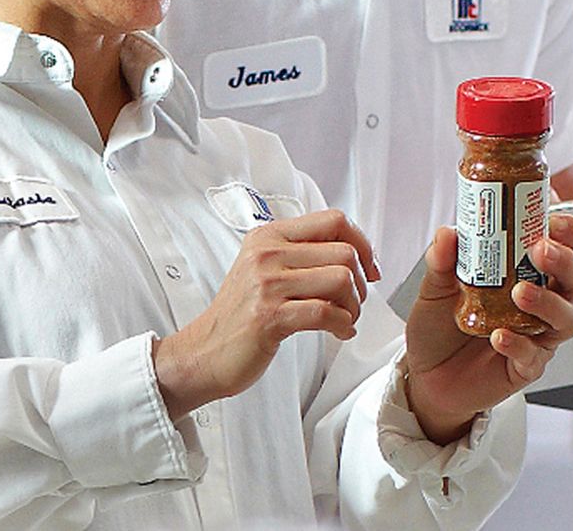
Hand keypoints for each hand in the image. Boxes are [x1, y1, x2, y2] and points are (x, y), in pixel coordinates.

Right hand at [152, 210, 379, 416]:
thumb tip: (358, 254)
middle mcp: (267, 253)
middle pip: (345, 252)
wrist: (204, 351)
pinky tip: (339, 332)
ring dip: (353, 306)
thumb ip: (303, 254)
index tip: (369, 269)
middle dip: (360, 284)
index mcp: (270, 235)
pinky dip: (343, 325)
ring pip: (340, 280)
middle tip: (353, 304)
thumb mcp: (265, 268)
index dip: (363, 244)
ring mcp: (267, 284)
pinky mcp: (269, 316)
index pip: (334, 220)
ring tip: (344, 320)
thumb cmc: (242, 314)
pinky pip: (326, 312)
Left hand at [401, 212, 572, 443]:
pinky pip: (535, 355)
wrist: (426, 376)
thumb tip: (447, 233)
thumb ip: (442, 259)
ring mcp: (536, 334)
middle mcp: (539, 301)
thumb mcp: (435, 286)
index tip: (553, 216)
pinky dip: (519, 344)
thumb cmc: (440, 326)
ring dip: (549, 302)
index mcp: (525, 271)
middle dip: (566, 260)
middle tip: (542, 250)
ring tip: (519, 293)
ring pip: (568, 317)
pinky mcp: (526, 365)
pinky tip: (500, 336)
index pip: (565, 244)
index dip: (569, 229)